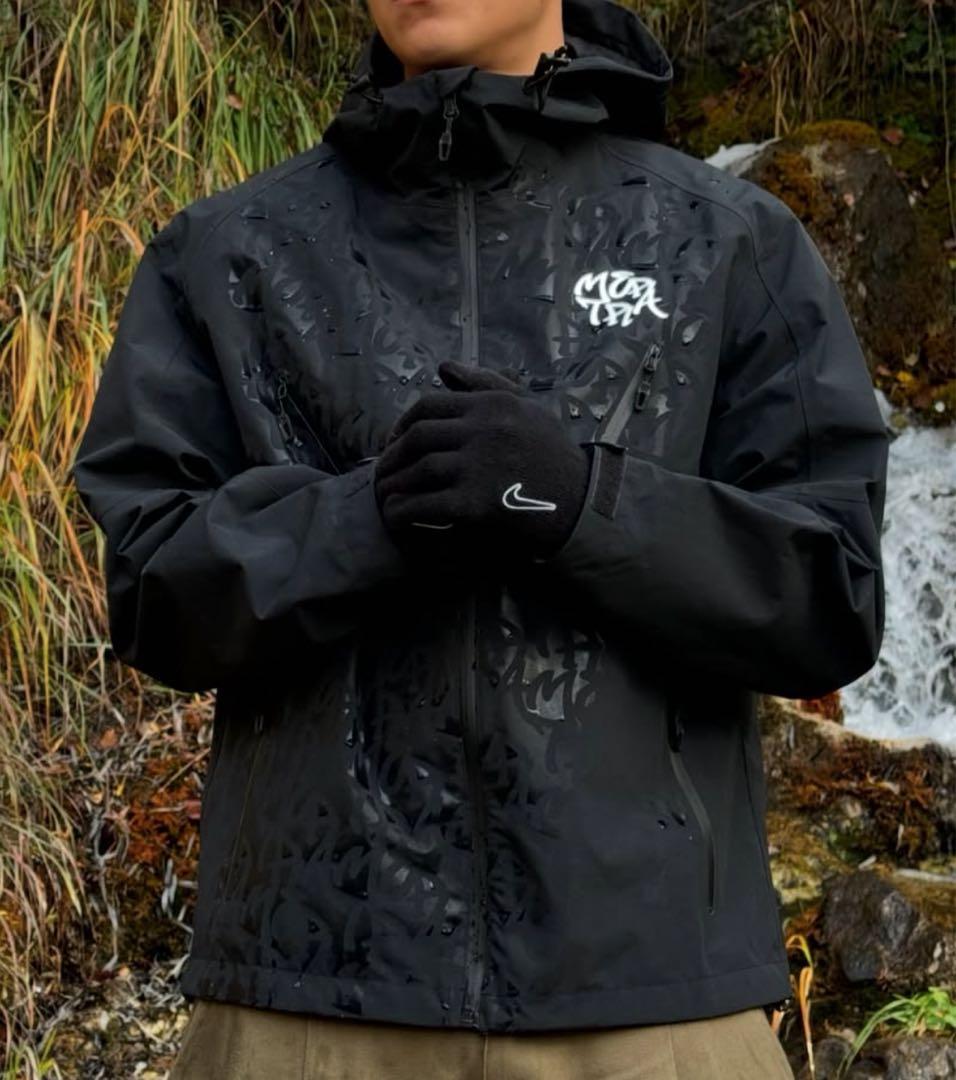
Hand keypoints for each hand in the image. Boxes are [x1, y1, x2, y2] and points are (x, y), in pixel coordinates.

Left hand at [373, 359, 589, 564]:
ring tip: (385, 496)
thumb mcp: (528, 408)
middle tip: (383, 472)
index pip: (429, 406)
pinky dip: (404, 512)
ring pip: (418, 469)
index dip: (402, 424)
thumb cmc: (554, 456)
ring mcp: (479, 466)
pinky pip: (426, 504)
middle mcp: (484, 429)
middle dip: (392, 456)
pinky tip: (395, 518)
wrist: (581, 504)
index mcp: (492, 404)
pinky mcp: (476, 502)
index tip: (394, 442)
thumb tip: (444, 367)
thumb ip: (487, 384)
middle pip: (418, 437)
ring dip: (393, 485)